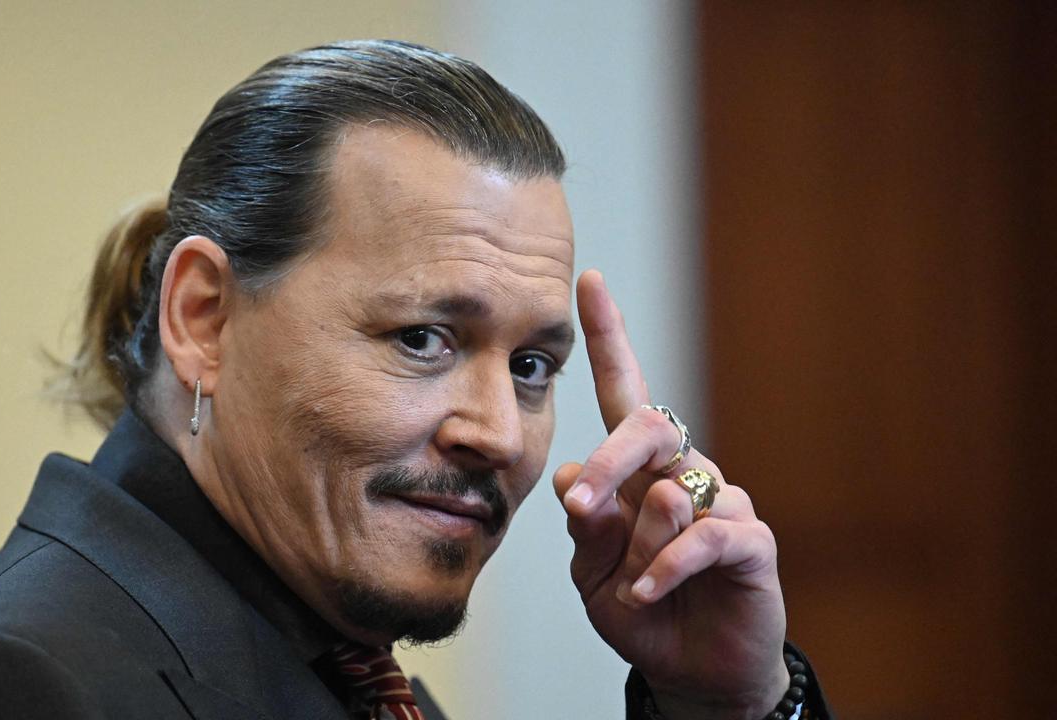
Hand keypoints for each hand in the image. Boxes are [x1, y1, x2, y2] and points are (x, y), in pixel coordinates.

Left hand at [554, 270, 788, 718]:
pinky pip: (706, 538)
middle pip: (648, 423)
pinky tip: (647, 595)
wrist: (691, 670)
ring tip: (631, 588)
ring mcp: (722, 502)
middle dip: (609, 459)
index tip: (587, 279)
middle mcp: (683, 470)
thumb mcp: (593, 572)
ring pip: (671, 492)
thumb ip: (587, 527)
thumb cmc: (640, 609)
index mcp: (639, 468)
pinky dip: (667, 569)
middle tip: (580, 504)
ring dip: (637, 544)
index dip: (610, 336)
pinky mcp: (752, 542)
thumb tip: (575, 478)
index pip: (624, 390)